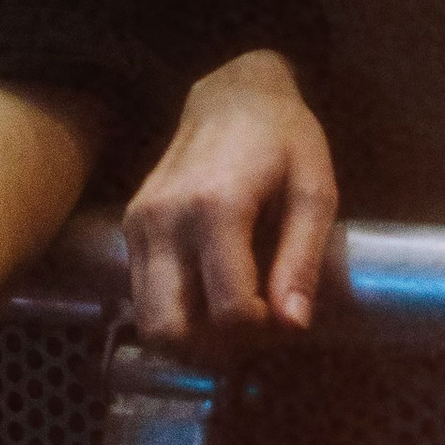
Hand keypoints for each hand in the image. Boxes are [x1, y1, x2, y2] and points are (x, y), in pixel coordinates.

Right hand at [124, 50, 337, 351]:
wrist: (232, 94)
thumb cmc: (283, 139)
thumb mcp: (314, 190)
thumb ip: (302, 260)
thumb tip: (293, 327)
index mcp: (216, 208)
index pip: (230, 310)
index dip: (261, 331)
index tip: (282, 315)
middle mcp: (166, 219)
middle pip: (170, 328)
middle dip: (213, 349)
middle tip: (250, 331)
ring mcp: (141, 224)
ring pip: (148, 321)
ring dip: (189, 338)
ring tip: (230, 318)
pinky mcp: (131, 227)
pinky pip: (140, 296)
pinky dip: (172, 313)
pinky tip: (207, 296)